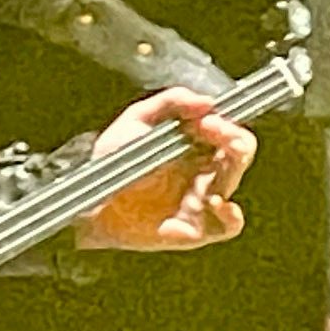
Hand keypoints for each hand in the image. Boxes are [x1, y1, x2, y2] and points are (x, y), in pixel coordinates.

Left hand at [77, 88, 250, 251]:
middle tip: (214, 130)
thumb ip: (171, 101)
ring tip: (220, 159)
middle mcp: (203, 172)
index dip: (227, 124)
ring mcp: (200, 201)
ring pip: (234, 184)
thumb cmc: (113, 161)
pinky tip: (218, 203)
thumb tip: (206, 101)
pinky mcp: (195, 229)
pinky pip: (227, 227)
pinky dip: (231, 216)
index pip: (228, 132)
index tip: (209, 120)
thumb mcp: (137, 119)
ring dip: (233, 169)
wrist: (91, 201)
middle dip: (234, 139)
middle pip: (238, 155)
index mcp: (194, 146)